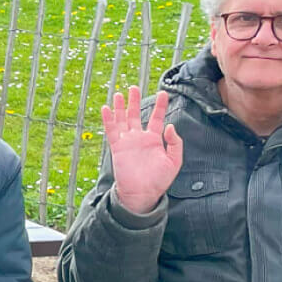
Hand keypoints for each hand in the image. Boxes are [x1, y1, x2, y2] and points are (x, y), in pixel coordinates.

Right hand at [100, 86, 183, 214]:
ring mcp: (127, 142)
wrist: (142, 194)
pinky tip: (106, 108)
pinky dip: (108, 119)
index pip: (156, 118)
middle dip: (134, 101)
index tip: (163, 93)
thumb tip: (170, 126)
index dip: (160, 105)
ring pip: (122, 120)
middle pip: (136, 115)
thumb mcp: (174, 161)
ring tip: (119, 94)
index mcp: (154, 140)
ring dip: (120, 107)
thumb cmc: (159, 180)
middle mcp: (139, 138)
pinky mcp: (117, 148)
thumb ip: (175, 143)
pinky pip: (111, 131)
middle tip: (134, 87)